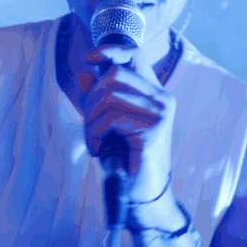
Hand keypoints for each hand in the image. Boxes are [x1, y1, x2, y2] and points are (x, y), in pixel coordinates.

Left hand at [77, 45, 175, 202]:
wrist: (143, 195)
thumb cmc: (126, 159)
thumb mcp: (107, 123)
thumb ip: (96, 98)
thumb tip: (84, 73)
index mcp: (153, 92)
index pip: (135, 54)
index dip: (110, 50)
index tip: (90, 58)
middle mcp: (161, 97)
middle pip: (114, 75)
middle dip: (91, 100)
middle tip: (91, 127)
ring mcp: (160, 111)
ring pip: (109, 96)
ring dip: (91, 121)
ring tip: (95, 141)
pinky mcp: (153, 128)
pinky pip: (110, 118)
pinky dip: (96, 134)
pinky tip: (100, 149)